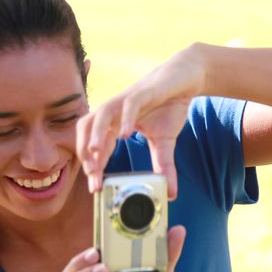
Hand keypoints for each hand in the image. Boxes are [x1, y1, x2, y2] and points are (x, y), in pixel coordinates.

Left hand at [76, 49, 205, 199]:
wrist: (185, 78)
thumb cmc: (169, 107)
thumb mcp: (166, 142)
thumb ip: (163, 165)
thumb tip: (171, 193)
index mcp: (114, 122)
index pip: (96, 145)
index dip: (94, 166)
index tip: (96, 187)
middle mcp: (115, 111)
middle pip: (87, 128)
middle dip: (86, 152)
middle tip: (93, 176)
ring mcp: (127, 100)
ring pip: (101, 114)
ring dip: (95, 134)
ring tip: (94, 154)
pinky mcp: (143, 92)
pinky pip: (129, 104)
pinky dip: (125, 119)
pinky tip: (126, 135)